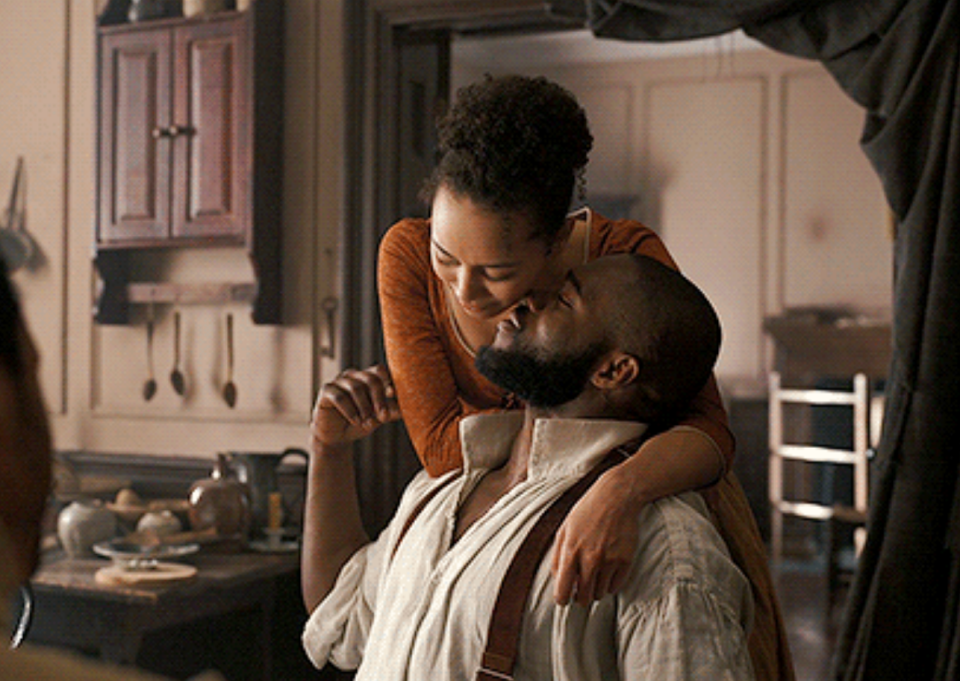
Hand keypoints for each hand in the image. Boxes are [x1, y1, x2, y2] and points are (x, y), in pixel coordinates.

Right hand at [311, 365, 400, 449]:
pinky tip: (356, 422)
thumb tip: (408, 408)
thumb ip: (391, 411)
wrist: (337, 438)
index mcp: (367, 378)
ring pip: (356, 388)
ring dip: (365, 408)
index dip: (388, 380)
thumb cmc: (359, 423)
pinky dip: (350, 411)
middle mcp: (353, 376)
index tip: (394, 394)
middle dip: (379, 399)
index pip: (380, 371)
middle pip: (370, 379)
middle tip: (384, 417)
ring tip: (368, 424)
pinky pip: (340, 397)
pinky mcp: (326, 391)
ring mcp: (338, 381)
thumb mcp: (378, 418)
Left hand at [551, 467, 642, 605]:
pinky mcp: (626, 561)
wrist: (616, 497)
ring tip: (595, 576)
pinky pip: (616, 587)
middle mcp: (590, 559)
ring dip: (595, 590)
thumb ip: (557, 556)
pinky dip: (610, 584)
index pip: (562, 590)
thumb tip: (557, 580)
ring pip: (600, 594)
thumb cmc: (587, 512)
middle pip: (583, 597)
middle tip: (580, 591)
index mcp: (571, 551)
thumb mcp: (564, 529)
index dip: (561, 599)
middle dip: (579, 598)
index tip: (563, 600)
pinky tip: (608, 571)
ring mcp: (610, 561)